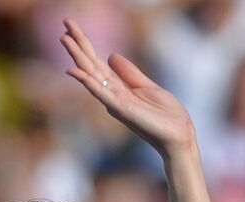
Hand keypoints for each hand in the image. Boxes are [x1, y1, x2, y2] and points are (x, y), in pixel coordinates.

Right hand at [60, 18, 194, 155]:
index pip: (97, 63)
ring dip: (78, 57)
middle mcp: (113, 94)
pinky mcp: (122, 109)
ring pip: (91, 76)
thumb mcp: (148, 87)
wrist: (179, 135)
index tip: (73, 27)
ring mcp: (115, 102)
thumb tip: (111, 55)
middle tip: (65, 23)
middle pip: (91, 66)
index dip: (86, 45)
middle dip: (78, 45)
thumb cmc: (166, 115)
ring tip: (65, 38)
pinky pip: (101, 93)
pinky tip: (74, 71)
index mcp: (119, 88)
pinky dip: (87, 82)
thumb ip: (129, 73)